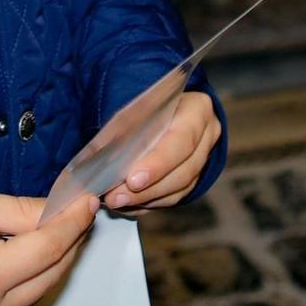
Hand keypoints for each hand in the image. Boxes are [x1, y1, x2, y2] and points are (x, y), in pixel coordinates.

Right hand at [0, 192, 98, 305]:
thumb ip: (20, 211)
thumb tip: (58, 210)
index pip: (47, 249)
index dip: (72, 223)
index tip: (87, 202)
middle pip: (50, 274)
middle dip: (72, 241)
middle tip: (82, 213)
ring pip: (41, 293)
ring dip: (59, 262)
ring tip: (66, 232)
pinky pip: (23, 305)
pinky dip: (38, 279)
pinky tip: (41, 259)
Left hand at [104, 92, 221, 213]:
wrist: (163, 108)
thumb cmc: (148, 102)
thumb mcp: (139, 103)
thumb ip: (126, 124)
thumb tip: (100, 153)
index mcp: (197, 109)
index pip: (182, 140)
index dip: (158, 163)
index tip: (132, 180)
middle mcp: (206, 135)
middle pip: (183, 170)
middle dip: (147, 188)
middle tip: (116, 197)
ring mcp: (203, 158)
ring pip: (179, 188)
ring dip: (145, 199)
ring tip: (116, 201)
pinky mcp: (194, 177)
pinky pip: (174, 197)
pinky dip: (149, 202)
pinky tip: (127, 203)